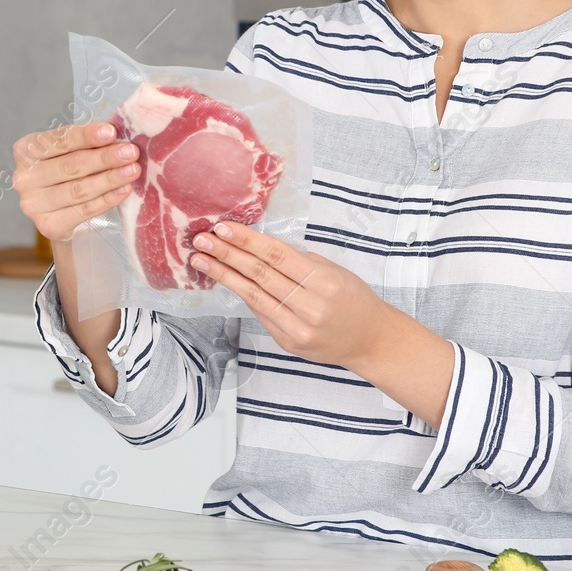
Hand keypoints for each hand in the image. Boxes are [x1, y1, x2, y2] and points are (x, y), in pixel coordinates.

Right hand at [13, 121, 140, 242]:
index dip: (86, 136)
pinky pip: (83, 211)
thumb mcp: (68, 151)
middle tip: (130, 152)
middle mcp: (24, 178)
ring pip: (78, 190)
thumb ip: (84, 143)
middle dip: (104, 158)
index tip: (111, 131)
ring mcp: (33, 204)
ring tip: (132, 171)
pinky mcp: (48, 225)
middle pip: (70, 166)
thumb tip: (116, 134)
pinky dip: (106, 200)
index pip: (60, 140)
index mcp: (26, 150)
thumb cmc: (66, 173)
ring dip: (109, 179)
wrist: (58, 212)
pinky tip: (123, 190)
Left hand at [189, 221, 395, 369]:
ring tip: (201, 261)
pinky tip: (225, 281)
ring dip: (224, 276)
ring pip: (254, 296)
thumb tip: (260, 247)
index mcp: (324, 281)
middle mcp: (310, 306)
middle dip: (227, 255)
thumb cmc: (353, 298)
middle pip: (260, 275)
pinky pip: (261, 313)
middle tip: (202, 241)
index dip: (248, 241)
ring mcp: (297, 327)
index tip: (223, 228)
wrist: (370, 340)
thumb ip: (300, 262)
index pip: (277, 256)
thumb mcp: (335, 271)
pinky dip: (243, 295)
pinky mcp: (288, 342)